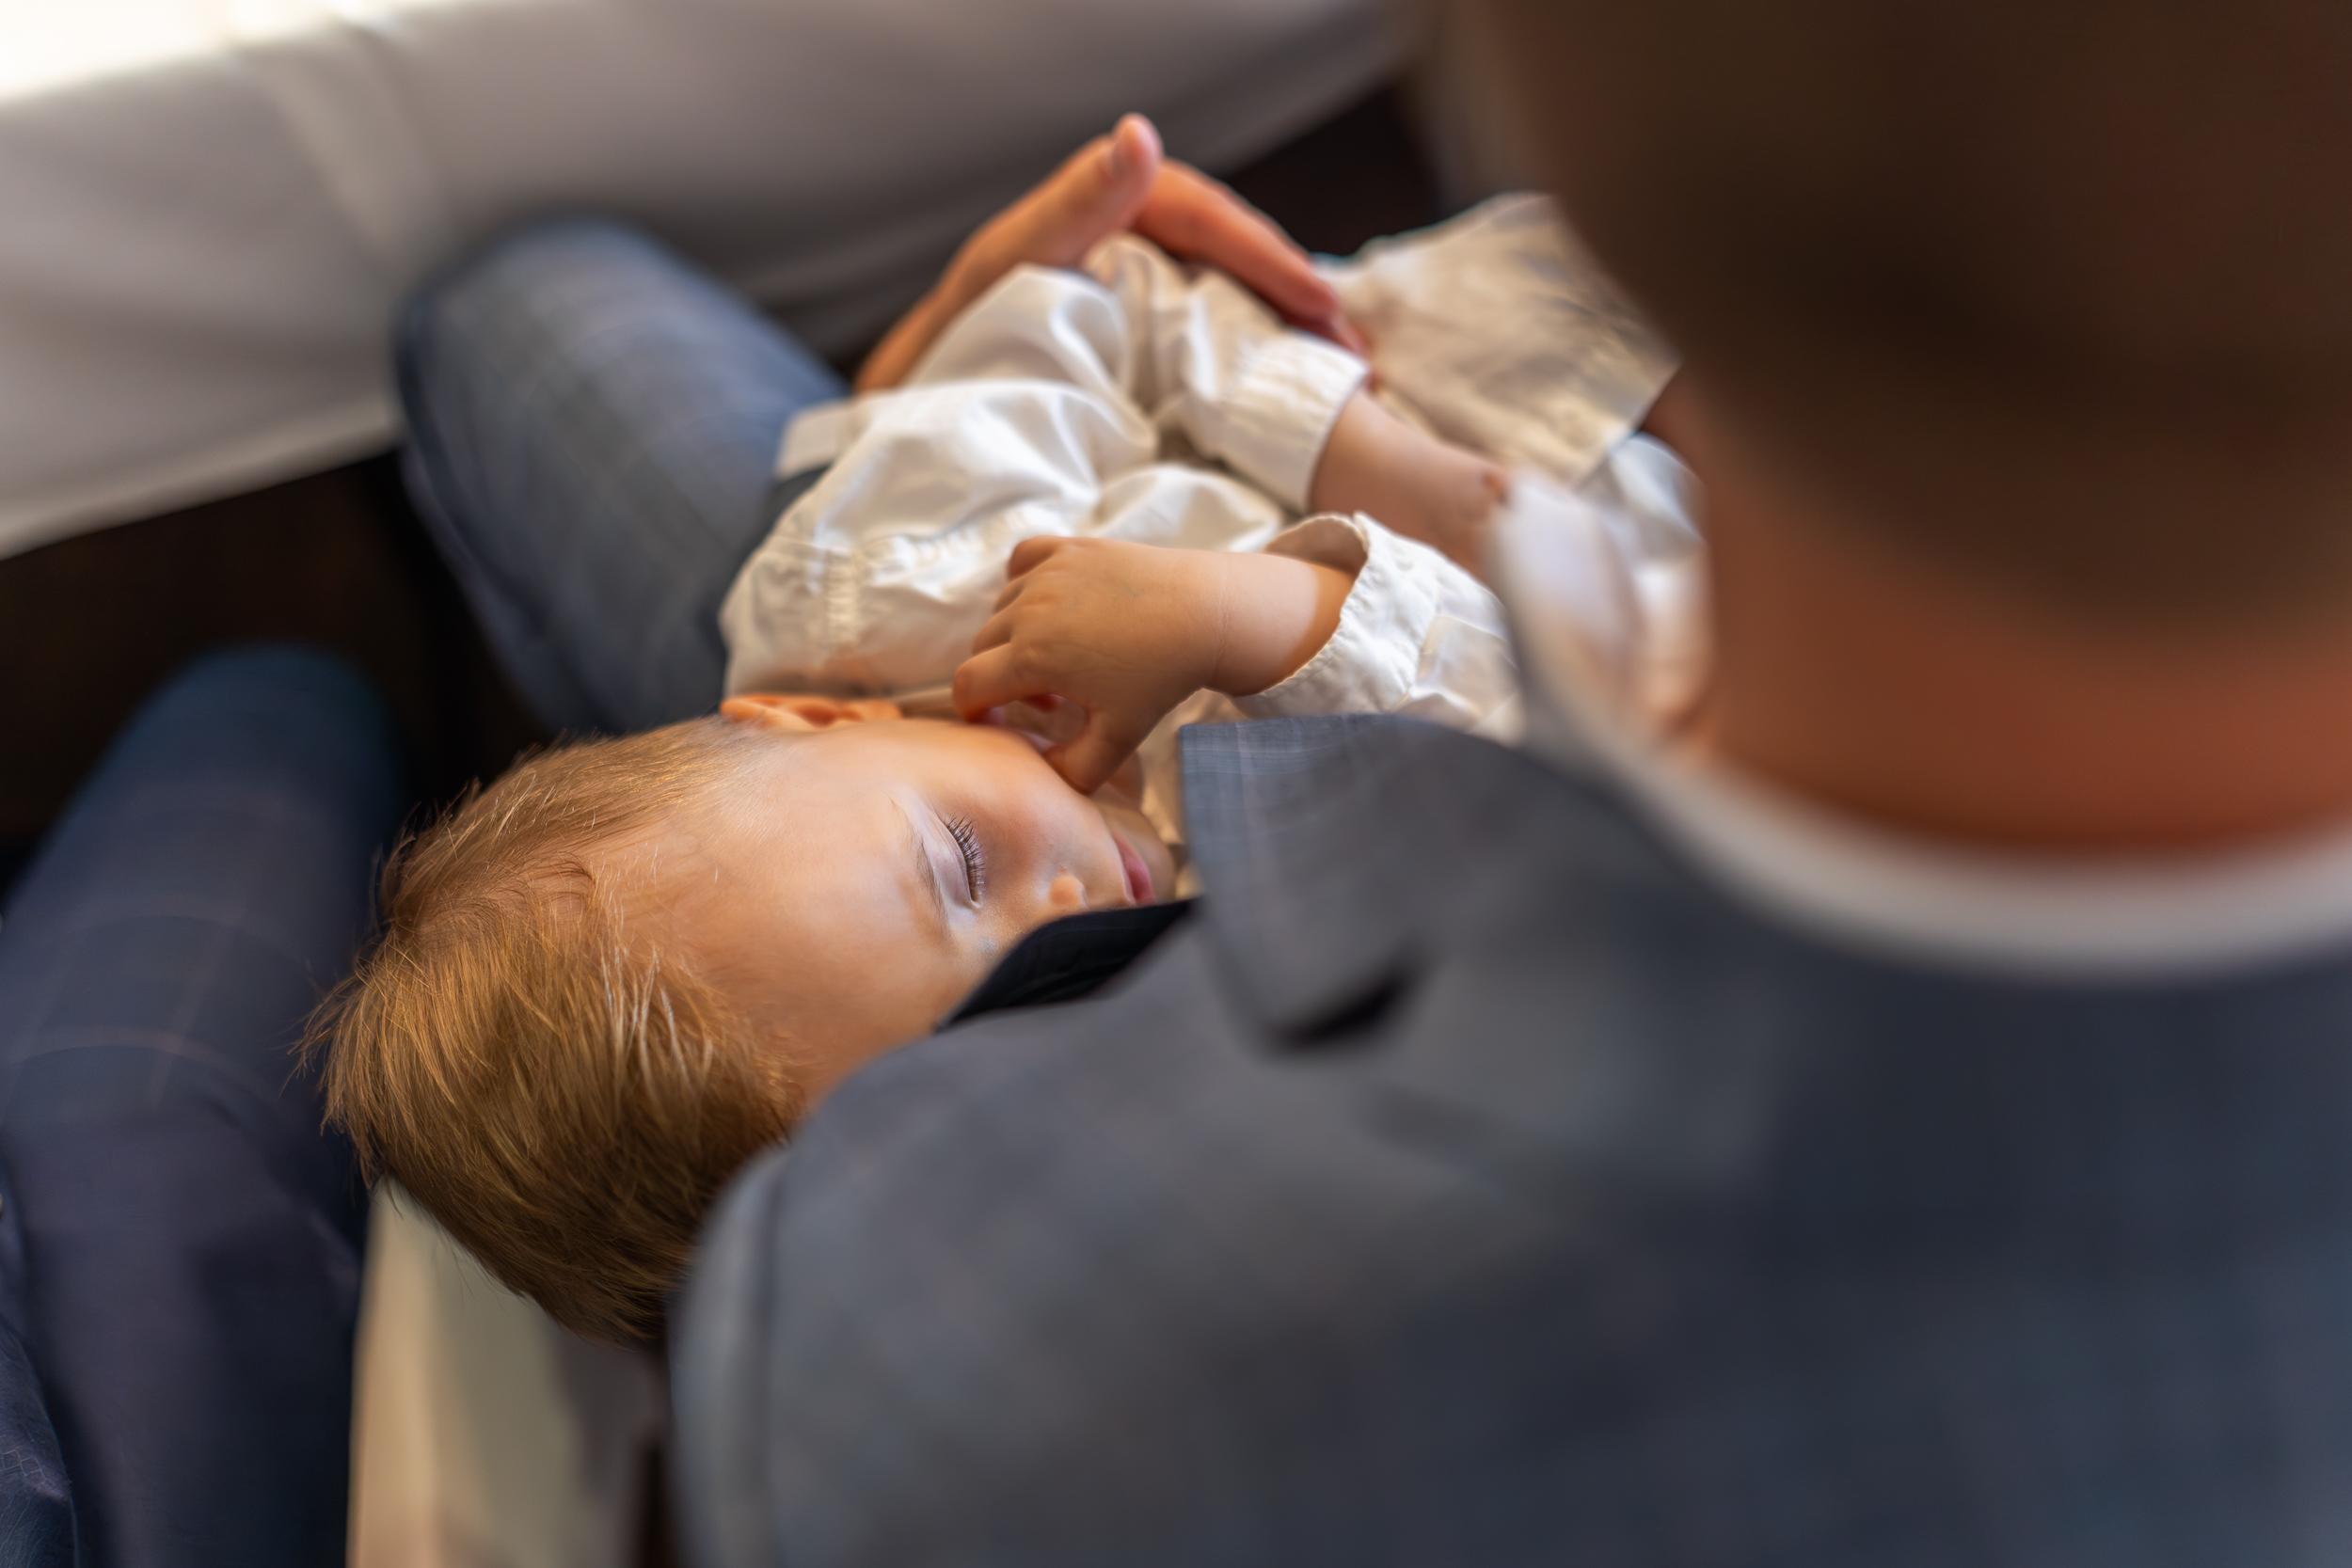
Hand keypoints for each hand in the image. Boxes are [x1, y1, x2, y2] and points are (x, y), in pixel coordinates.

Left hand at [857, 114, 1362, 392]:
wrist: (926, 407)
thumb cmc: (959, 337)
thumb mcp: (1013, 266)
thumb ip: (1074, 205)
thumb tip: (1138, 135)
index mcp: (1111, 209)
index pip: (1206, 217)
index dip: (1266, 257)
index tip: (1315, 304)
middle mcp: (1135, 243)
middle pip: (1238, 258)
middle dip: (1303, 302)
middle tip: (1356, 354)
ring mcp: (1147, 294)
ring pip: (1240, 300)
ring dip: (1298, 338)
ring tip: (1355, 381)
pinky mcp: (1149, 343)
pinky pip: (1221, 339)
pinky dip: (1267, 365)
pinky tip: (1307, 396)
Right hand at [954, 536, 1352, 792]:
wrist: (1205, 614)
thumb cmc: (1160, 678)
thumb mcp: (1119, 737)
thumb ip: (1075, 770)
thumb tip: (1045, 776)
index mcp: (1033, 657)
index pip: (968, 686)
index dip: (972, 711)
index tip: (994, 720)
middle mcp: (1029, 610)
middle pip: (982, 648)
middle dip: (1000, 677)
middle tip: (1048, 697)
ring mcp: (1048, 574)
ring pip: (1001, 608)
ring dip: (1014, 636)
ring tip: (1058, 657)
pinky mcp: (1068, 548)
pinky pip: (1022, 561)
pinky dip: (1022, 582)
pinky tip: (1048, 604)